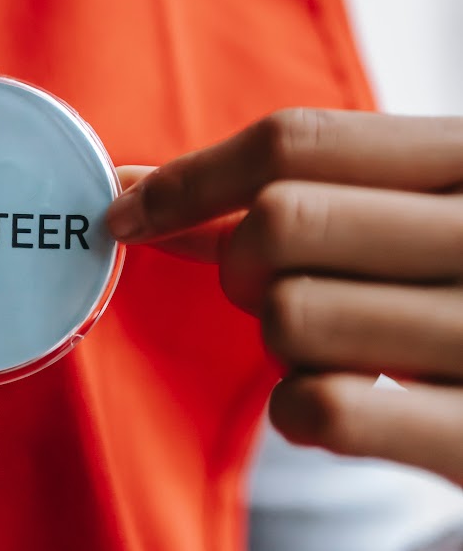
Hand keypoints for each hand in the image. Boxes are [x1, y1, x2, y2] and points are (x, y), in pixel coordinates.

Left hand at [107, 110, 462, 483]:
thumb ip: (307, 191)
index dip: (191, 176)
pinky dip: (297, 411)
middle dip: (238, 264)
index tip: (128, 208)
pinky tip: (333, 406)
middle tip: (267, 289)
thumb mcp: (421, 214)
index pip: (298, 140)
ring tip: (331, 348)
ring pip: (290, 318)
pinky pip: (322, 409)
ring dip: (277, 343)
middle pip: (279, 225)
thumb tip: (136, 192)